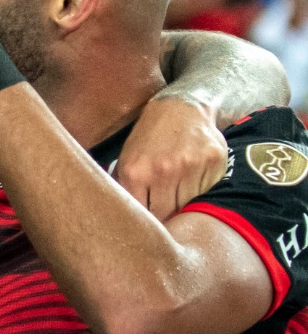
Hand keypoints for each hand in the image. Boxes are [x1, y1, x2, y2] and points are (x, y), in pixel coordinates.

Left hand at [115, 95, 228, 220]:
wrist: (180, 108)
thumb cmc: (149, 139)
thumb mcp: (127, 160)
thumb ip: (125, 189)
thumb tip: (120, 219)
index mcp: (136, 172)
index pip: (143, 215)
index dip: (147, 222)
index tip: (149, 226)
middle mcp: (163, 170)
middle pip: (167, 214)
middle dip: (165, 215)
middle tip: (165, 209)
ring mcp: (190, 166)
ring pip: (189, 206)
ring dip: (184, 204)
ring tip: (178, 191)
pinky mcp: (213, 162)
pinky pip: (208, 192)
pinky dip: (202, 192)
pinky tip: (194, 179)